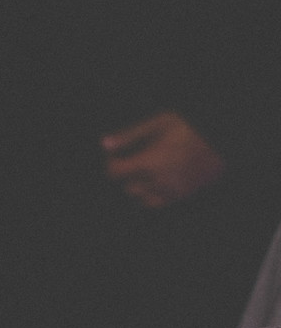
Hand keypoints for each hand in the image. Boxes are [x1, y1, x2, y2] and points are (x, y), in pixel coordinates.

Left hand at [100, 110, 225, 207]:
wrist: (224, 141)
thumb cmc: (192, 128)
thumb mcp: (160, 123)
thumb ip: (131, 135)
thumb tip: (104, 144)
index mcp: (150, 163)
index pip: (115, 173)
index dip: (111, 164)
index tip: (115, 156)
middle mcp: (158, 182)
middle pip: (126, 187)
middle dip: (125, 175)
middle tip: (130, 161)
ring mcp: (171, 192)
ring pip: (140, 199)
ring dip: (137, 187)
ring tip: (143, 171)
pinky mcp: (182, 197)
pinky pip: (156, 204)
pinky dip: (150, 196)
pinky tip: (155, 181)